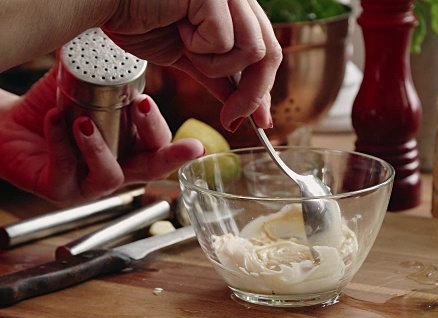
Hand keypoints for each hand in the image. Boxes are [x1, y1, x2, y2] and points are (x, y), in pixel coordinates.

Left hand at [0, 64, 203, 204]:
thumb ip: (104, 68)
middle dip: (169, 156)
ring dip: (100, 148)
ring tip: (84, 122)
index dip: (179, 148)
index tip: (196, 142)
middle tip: (168, 128)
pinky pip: (65, 170)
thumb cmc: (55, 108)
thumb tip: (118, 36)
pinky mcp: (59, 188)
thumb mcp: (83, 86)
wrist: (11, 125)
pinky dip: (60, 142)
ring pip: (109, 176)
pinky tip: (54, 119)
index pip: (161, 148)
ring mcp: (89, 183)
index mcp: (131, 147)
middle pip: (152, 170)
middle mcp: (117, 168)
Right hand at [102, 0, 282, 131]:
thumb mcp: (188, 58)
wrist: (103, 2)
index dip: (265, 89)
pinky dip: (200, 47)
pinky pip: (224, 40)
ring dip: (218, 65)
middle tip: (231, 117)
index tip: (262, 121)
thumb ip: (219, 78)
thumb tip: (243, 107)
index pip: (267, 51)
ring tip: (188, 49)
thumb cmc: (138, 19)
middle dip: (253, 94)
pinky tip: (177, 29)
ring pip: (252, 49)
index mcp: (237, 8)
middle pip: (270, 53)